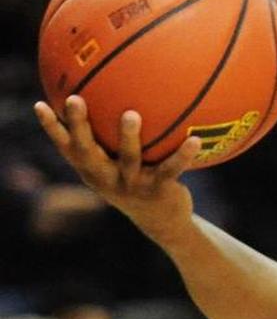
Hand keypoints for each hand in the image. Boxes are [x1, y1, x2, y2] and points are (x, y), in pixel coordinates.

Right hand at [34, 95, 200, 239]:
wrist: (162, 222)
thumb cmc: (137, 181)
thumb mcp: (118, 165)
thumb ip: (110, 139)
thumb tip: (116, 96)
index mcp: (93, 170)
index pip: (66, 147)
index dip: (51, 128)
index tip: (40, 104)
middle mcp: (106, 178)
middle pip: (88, 150)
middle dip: (79, 125)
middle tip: (75, 99)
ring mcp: (132, 185)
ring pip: (128, 159)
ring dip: (128, 137)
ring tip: (130, 114)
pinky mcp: (158, 190)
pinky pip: (171, 169)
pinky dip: (183, 154)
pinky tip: (195, 139)